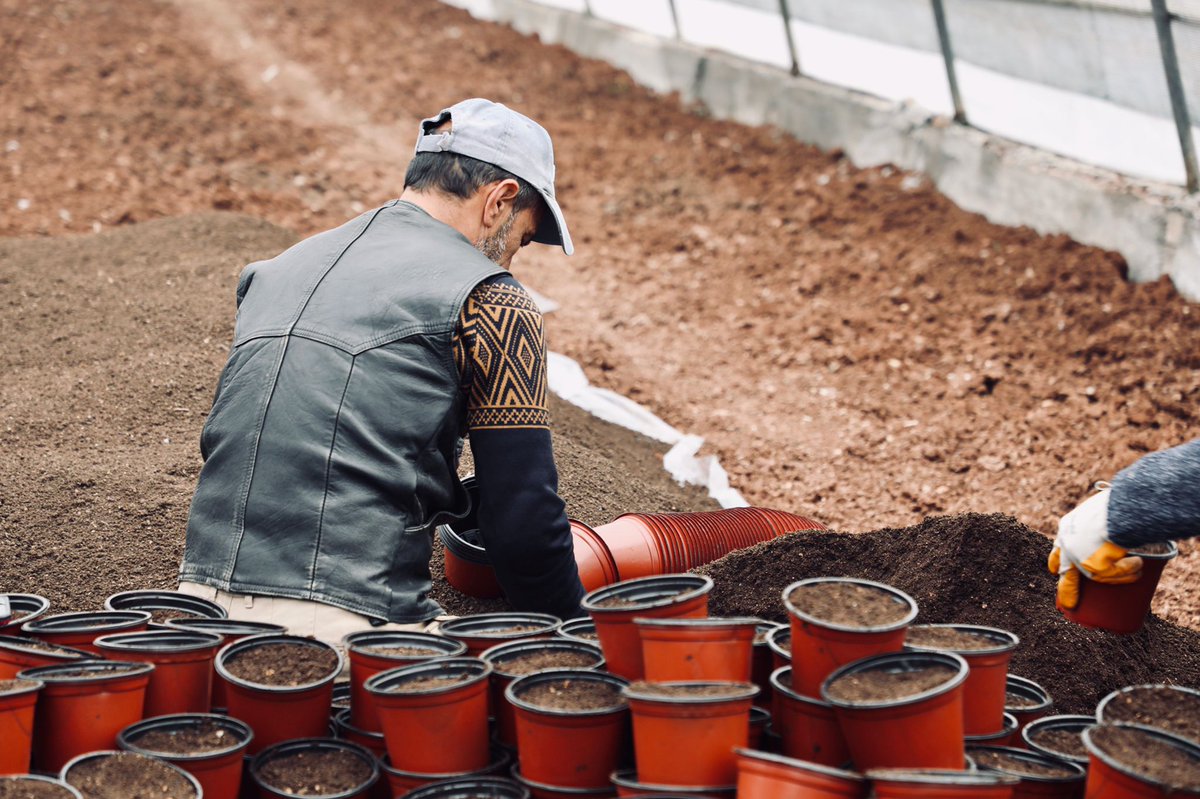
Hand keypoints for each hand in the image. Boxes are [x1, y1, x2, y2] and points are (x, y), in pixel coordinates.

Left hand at [1048, 488, 1142, 609]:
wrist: (1118, 508)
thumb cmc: (1117, 504)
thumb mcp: (1103, 510)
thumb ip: (1107, 523)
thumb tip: (1121, 534)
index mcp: (1067, 527)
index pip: (1057, 548)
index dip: (1056, 561)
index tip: (1054, 571)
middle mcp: (1068, 543)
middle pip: (1065, 572)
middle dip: (1067, 590)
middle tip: (1069, 603)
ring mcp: (1079, 556)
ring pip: (1097, 575)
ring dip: (1118, 576)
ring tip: (1136, 573)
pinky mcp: (1094, 566)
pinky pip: (1115, 573)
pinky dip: (1129, 571)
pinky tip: (1139, 566)